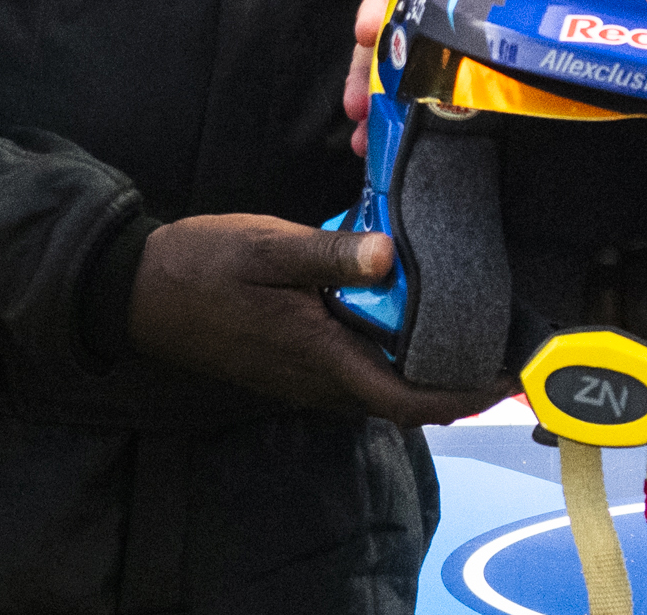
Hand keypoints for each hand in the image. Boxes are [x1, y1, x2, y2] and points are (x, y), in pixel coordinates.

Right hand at [128, 215, 494, 424]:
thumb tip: (390, 256)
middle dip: (454, 386)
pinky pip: (353, 374)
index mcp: (319, 355)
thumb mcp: (269, 246)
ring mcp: (301, 378)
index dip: (461, 398)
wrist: (140, 290)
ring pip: (377, 389)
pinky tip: (401, 318)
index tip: (506, 381)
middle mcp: (316, 380)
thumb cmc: (204, 266)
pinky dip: (388, 358)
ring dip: (421, 373)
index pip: (406, 399)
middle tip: (500, 351)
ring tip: (465, 332)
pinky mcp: (290, 366)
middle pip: (400, 400)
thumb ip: (332, 254)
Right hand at [342, 0, 493, 155]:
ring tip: (364, 138)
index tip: (365, 31)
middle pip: (389, 34)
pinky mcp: (466, 74)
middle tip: (355, 106)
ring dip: (374, 100)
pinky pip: (426, 94)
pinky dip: (401, 119)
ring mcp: (449, 39)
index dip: (379, 1)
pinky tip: (385, 145)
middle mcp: (440, 1)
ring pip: (399, 68)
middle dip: (365, 69)